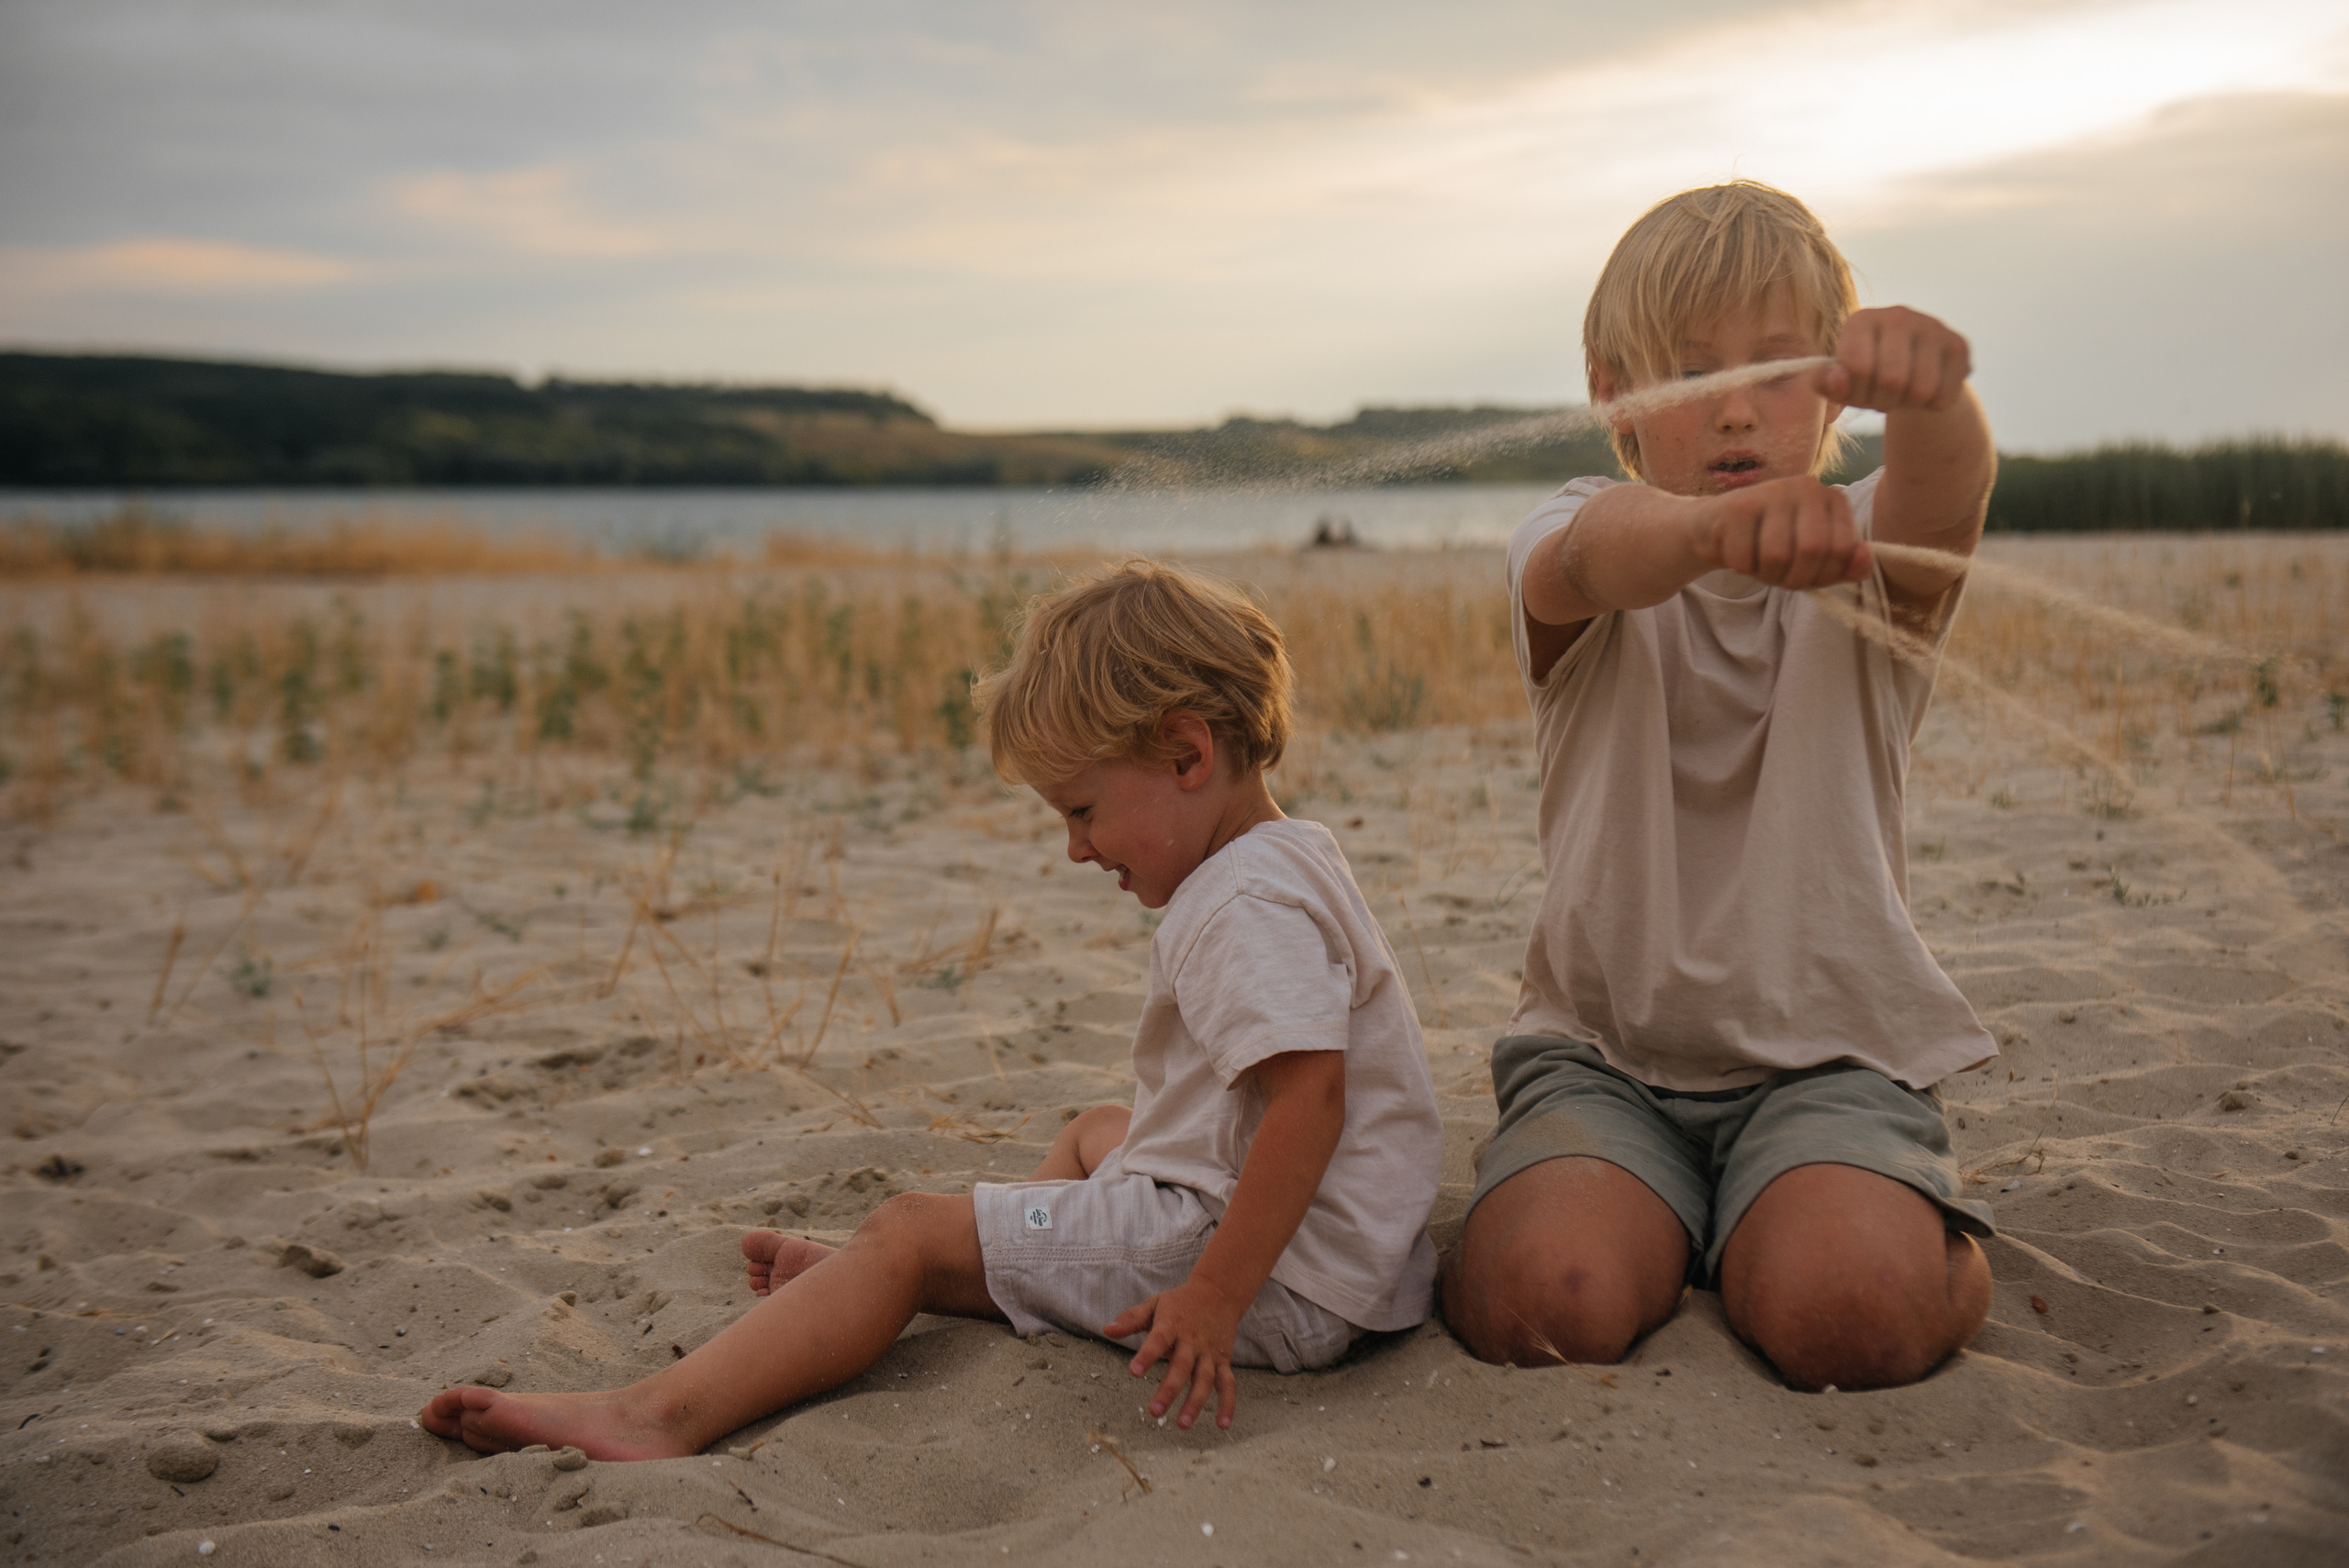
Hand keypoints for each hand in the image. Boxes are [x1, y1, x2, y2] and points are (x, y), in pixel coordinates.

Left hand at [1104, 1278, 1248, 1429]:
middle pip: (1182, 1367)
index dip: (1147, 1356)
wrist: (1219, 1292)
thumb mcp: (1154, 1304)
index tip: (1134, 1372)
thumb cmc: (1180, 1302)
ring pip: (1204, 1379)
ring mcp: (1209, 1353)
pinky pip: (1228, 1384)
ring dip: (1195, 1402)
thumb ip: (1131, 1319)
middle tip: (1155, 1412)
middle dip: (1169, 1390)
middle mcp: (1192, 1341)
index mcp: (1172, 1325)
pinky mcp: (1223, 1361)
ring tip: (1182, 1424)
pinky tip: (1223, 1425)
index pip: (1158, 1341)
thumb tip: (1106, 1330)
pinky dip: (1228, 1404)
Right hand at [1686, 475, 1870, 589]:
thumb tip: (1865, 559)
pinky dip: (1742, 568)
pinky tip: (1739, 554)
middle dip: (1795, 578)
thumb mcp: (1816, 558)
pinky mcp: (1737, 505)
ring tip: (1761, 566)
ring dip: (1767, 575)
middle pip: (1812, 550)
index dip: (1826, 575)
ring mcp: (1771, 491)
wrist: (1717, 526)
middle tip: (1781, 578)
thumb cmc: (1773, 544)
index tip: (1809, 578)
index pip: (1844, 548)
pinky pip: (1745, 558)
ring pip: (1777, 555)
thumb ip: (1845, 564)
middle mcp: (1806, 486)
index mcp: (1833, 498)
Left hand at [1813, 306, 1971, 414]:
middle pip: (1892, 379)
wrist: (1910, 371)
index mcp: (1861, 320)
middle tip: (1882, 400)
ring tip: (1902, 395)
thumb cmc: (1867, 377)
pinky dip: (1932, 406)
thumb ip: (1826, 384)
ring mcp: (1932, 326)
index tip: (1858, 394)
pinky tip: (1926, 392)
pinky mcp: (1958, 344)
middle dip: (1884, 402)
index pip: (1857, 366)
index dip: (1856, 393)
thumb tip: (1836, 379)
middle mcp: (1897, 315)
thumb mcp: (1841, 383)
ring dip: (1909, 404)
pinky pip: (1945, 394)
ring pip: (1922, 389)